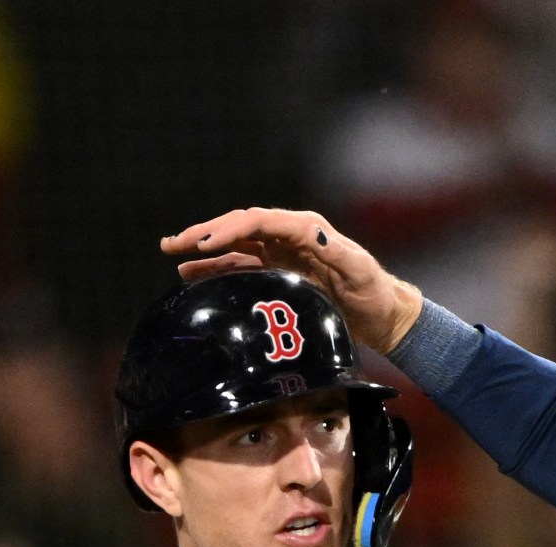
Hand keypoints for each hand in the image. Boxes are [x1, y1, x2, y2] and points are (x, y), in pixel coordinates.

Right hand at [161, 209, 423, 351]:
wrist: (381, 315)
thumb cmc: (374, 292)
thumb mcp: (360, 271)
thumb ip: (338, 252)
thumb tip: (315, 232)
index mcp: (306, 229)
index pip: (258, 222)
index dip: (230, 229)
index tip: (205, 242)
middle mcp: (289, 237)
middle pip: (239, 228)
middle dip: (205, 233)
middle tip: (175, 243)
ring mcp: (280, 255)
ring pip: (234, 246)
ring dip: (204, 249)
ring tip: (173, 252)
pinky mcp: (277, 274)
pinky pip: (240, 267)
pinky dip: (216, 269)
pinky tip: (191, 274)